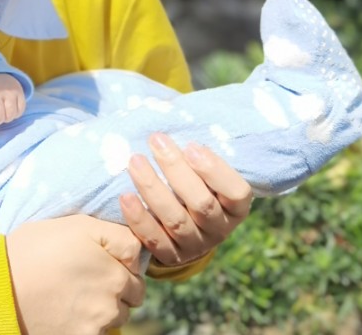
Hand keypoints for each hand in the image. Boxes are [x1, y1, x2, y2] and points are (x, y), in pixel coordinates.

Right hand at [6, 215, 144, 334]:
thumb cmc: (35, 248)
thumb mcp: (78, 225)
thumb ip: (118, 235)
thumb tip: (139, 251)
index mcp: (116, 272)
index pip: (137, 270)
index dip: (121, 263)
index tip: (99, 259)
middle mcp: (113, 303)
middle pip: (131, 297)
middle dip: (117, 287)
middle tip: (86, 277)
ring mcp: (97, 325)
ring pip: (115, 317)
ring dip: (104, 308)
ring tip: (74, 294)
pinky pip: (98, 332)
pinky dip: (87, 324)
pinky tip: (66, 310)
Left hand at [120, 132, 252, 266]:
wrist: (180, 227)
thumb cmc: (192, 183)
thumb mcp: (202, 170)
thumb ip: (195, 149)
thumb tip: (170, 107)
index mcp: (236, 207)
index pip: (236, 192)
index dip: (215, 170)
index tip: (191, 146)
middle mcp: (219, 229)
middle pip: (202, 203)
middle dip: (176, 170)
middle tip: (156, 141)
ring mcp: (194, 245)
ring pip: (175, 220)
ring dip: (153, 189)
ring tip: (135, 161)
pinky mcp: (169, 255)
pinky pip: (153, 240)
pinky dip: (139, 218)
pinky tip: (125, 196)